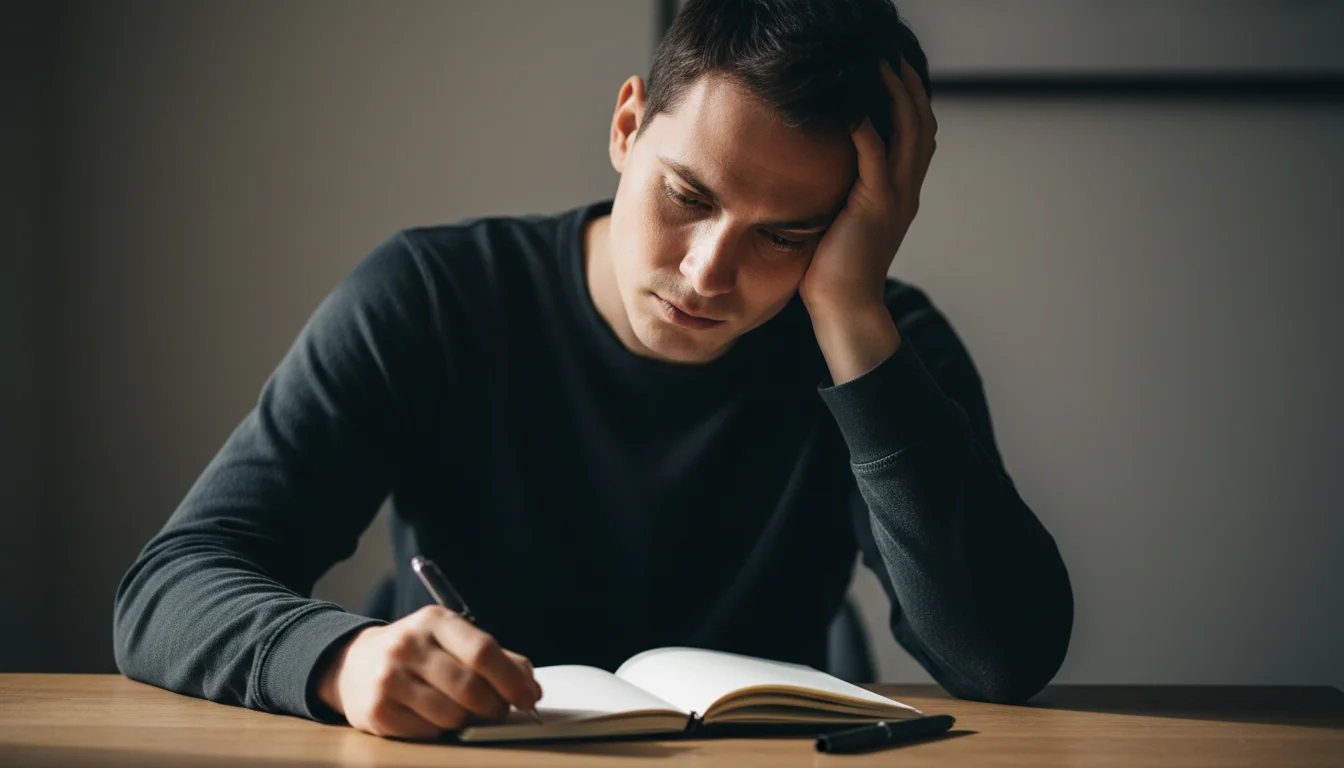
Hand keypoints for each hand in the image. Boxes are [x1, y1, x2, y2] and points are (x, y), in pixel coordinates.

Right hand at [315, 606, 541, 738]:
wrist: (352, 663)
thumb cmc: (417, 653)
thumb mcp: (452, 640)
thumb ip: (496, 658)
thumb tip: (530, 687)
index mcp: (435, 621)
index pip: (482, 650)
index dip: (512, 679)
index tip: (528, 697)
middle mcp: (408, 645)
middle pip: (469, 687)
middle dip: (493, 706)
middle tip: (498, 711)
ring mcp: (388, 678)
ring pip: (451, 715)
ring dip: (466, 720)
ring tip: (460, 711)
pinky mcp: (376, 710)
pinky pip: (427, 733)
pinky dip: (439, 730)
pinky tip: (430, 716)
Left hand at [798, 55, 936, 314]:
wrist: (844, 308)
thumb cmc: (834, 270)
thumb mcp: (843, 221)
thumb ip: (844, 193)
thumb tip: (820, 171)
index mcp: (901, 194)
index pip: (917, 137)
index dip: (911, 102)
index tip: (894, 74)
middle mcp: (906, 191)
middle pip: (922, 126)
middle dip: (909, 88)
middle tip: (892, 58)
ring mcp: (895, 198)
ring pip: (909, 133)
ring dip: (896, 96)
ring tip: (880, 68)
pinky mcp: (875, 207)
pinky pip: (876, 157)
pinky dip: (867, 129)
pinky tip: (852, 109)